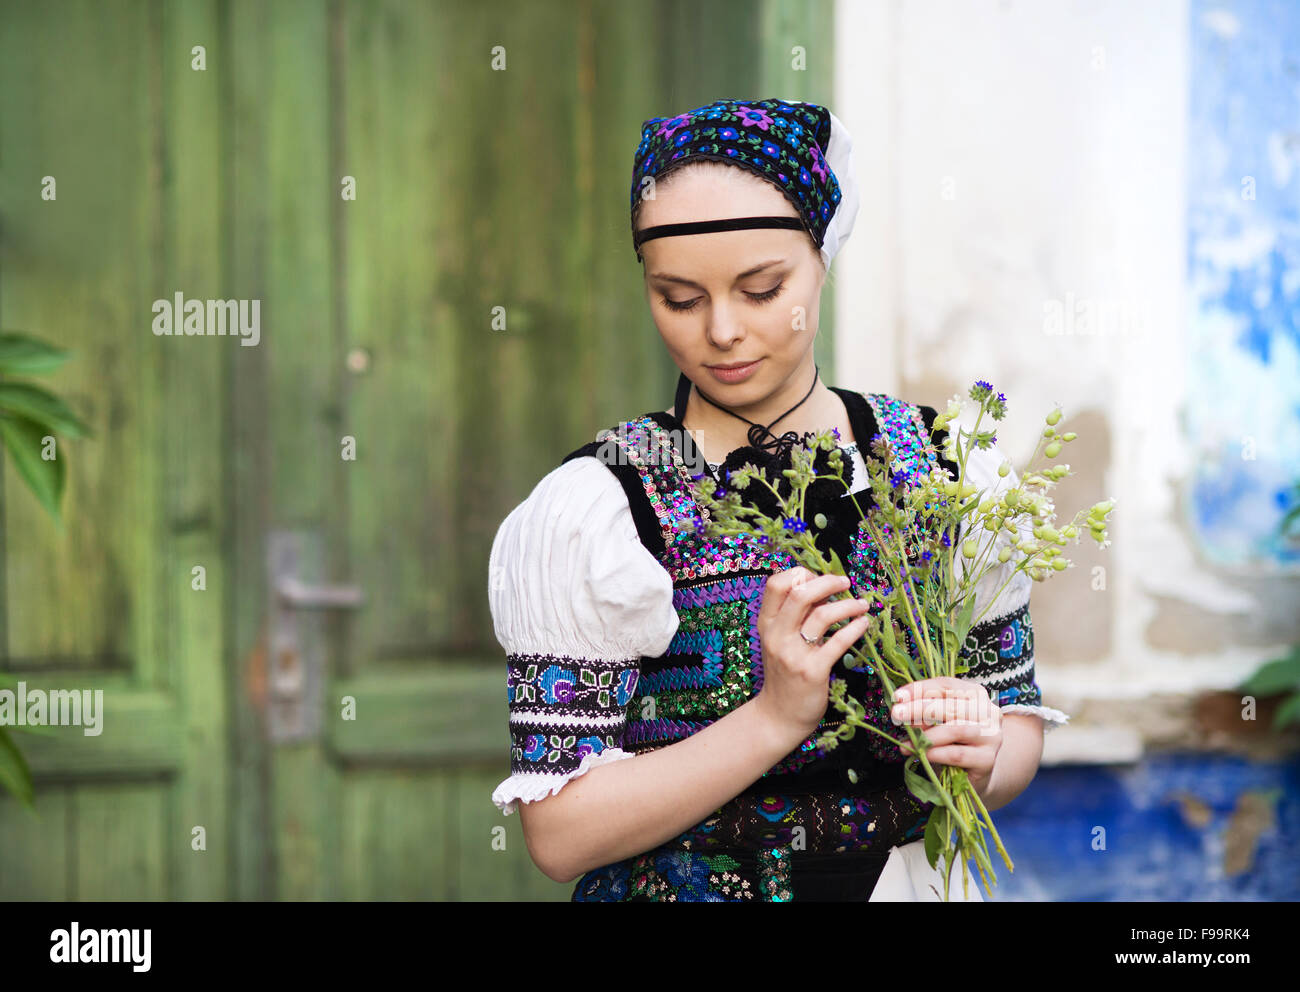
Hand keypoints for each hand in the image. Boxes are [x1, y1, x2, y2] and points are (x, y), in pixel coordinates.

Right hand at [751, 567, 873, 746]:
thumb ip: (793, 616)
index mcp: (766, 624)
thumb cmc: (784, 674)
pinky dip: (855, 628)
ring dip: (848, 604)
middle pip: (801, 593)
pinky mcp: (813, 671)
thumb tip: (821, 587)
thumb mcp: (778, 641)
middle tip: (845, 583)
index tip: (818, 579)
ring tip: (862, 605)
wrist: (779, 715)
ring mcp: (794, 654)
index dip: (800, 574)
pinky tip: (863, 624)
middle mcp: (776, 635)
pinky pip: (839, 642)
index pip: (776, 584)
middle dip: (828, 582)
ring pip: (823, 614)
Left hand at [890, 676, 1002, 798]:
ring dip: (926, 735)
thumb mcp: (939, 721)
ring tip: (906, 742)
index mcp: (975, 694)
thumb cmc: (953, 741)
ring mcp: (991, 735)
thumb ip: (925, 711)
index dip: (920, 689)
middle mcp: (987, 711)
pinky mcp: (987, 759)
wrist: (974, 773)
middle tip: (896, 714)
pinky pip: (957, 754)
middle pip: (950, 705)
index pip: (946, 685)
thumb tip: (900, 705)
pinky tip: (921, 754)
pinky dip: (935, 753)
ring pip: (955, 730)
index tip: (897, 697)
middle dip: (919, 709)